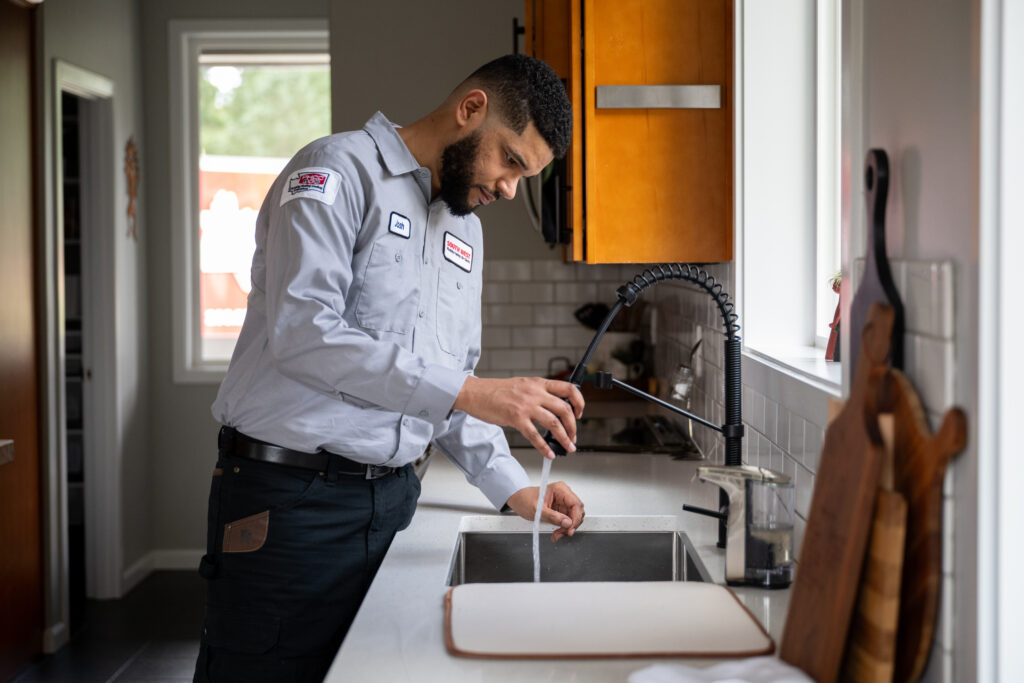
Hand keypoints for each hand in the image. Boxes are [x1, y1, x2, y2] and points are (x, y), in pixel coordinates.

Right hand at [453, 376, 584, 458]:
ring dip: (564, 438)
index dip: (579, 402)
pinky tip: (549, 454)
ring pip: (554, 423)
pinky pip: (535, 436)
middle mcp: (535, 393)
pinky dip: (545, 447)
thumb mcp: (523, 385)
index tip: (579, 414)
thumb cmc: (497, 391)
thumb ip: (539, 393)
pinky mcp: (515, 418)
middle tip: (573, 437)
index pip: (569, 389)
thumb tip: (554, 406)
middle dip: (573, 426)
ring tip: (568, 447)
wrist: (476, 392)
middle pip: (565, 409)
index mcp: (539, 383)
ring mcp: (526, 406)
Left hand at [506, 481, 584, 541]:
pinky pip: (567, 521)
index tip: (570, 529)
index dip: (575, 518)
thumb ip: (553, 516)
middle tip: (562, 533)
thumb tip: (567, 523)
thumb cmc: (525, 500)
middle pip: (577, 512)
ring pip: (574, 518)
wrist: (519, 500)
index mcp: (560, 490)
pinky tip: (557, 533)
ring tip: (557, 534)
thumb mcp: (537, 510)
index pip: (576, 504)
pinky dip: (563, 528)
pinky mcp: (561, 510)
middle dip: (571, 525)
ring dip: (567, 528)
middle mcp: (564, 495)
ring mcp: (563, 502)